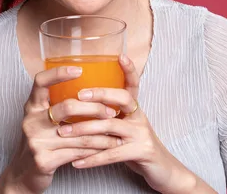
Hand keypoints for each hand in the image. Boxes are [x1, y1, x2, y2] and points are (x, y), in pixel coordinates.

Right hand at [0, 65, 120, 193]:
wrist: (24, 174)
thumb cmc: (41, 141)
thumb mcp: (43, 120)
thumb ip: (58, 106)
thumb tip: (91, 88)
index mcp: (31, 106)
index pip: (40, 81)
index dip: (59, 73)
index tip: (79, 70)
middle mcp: (31, 121)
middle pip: (67, 107)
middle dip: (94, 109)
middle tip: (112, 112)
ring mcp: (36, 141)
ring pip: (78, 134)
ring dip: (102, 134)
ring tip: (118, 133)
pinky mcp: (43, 160)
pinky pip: (77, 152)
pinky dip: (95, 150)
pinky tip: (107, 148)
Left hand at [56, 55, 215, 193]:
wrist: (162, 171)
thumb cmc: (137, 147)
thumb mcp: (126, 128)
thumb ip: (110, 117)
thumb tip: (80, 106)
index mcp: (135, 109)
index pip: (133, 85)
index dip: (129, 70)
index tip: (120, 56)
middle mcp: (140, 117)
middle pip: (121, 99)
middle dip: (99, 94)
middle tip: (77, 96)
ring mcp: (142, 134)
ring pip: (110, 126)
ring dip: (84, 129)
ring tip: (63, 132)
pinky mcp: (141, 152)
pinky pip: (112, 154)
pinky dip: (91, 159)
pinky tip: (76, 162)